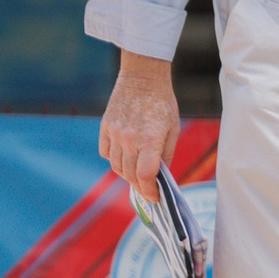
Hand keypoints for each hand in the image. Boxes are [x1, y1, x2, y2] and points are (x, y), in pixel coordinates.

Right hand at [97, 54, 180, 195]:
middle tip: (148, 191)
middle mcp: (130, 139)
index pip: (146, 175)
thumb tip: (161, 176)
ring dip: (127, 175)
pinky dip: (115, 160)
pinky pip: (106, 153)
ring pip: (117, 166)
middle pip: (130, 174)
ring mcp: (115, 133)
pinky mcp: (105, 127)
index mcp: (150, 140)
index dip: (150, 191)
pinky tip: (125, 158)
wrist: (142, 78)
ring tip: (138, 175)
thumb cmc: (163, 103)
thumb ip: (166, 154)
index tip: (155, 198)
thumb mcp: (173, 129)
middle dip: (140, 187)